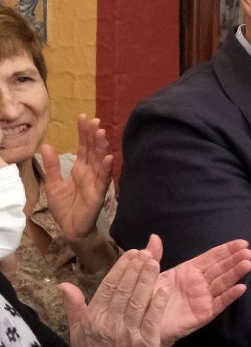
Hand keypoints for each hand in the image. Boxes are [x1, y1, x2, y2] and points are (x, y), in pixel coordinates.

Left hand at [40, 114, 113, 243]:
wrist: (70, 229)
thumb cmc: (65, 208)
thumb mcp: (53, 184)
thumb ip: (52, 166)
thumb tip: (46, 146)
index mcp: (80, 169)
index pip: (84, 147)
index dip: (84, 133)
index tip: (83, 117)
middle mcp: (90, 173)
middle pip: (94, 150)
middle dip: (94, 135)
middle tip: (94, 120)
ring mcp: (96, 182)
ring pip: (100, 161)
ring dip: (102, 147)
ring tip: (101, 132)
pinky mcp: (98, 194)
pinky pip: (104, 180)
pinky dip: (106, 169)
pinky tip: (108, 157)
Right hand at [63, 237, 170, 346]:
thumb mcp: (77, 330)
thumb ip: (74, 305)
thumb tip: (64, 283)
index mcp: (94, 318)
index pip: (109, 287)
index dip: (121, 269)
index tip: (132, 253)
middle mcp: (111, 323)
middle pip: (125, 291)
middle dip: (136, 269)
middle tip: (147, 253)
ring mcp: (129, 334)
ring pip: (139, 301)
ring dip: (147, 280)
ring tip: (155, 263)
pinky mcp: (146, 344)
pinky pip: (153, 319)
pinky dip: (158, 303)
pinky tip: (164, 288)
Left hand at [157, 238, 250, 346]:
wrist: (143, 325)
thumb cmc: (147, 299)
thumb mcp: (148, 275)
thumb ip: (154, 256)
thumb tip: (155, 236)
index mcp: (189, 271)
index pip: (211, 257)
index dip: (226, 250)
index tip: (242, 242)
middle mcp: (199, 283)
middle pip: (221, 268)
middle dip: (235, 259)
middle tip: (249, 251)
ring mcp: (203, 298)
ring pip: (223, 283)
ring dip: (236, 273)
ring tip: (248, 263)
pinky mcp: (204, 313)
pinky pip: (219, 303)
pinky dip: (230, 296)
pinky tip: (241, 287)